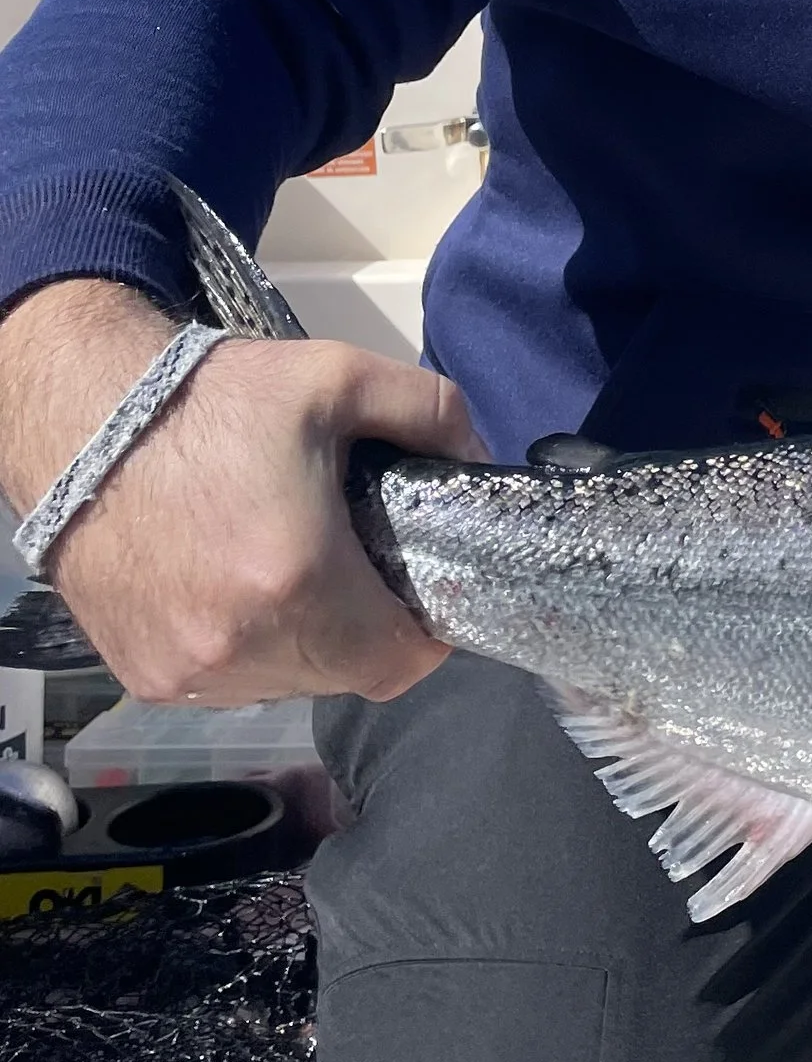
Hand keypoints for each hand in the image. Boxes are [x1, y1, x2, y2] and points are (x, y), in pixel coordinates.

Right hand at [0, 275, 483, 706]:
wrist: (83, 423)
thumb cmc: (214, 401)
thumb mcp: (339, 377)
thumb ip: (431, 413)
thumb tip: (477, 459)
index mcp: (300, 583)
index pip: (401, 662)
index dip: (423, 630)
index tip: (417, 587)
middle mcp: (243, 647)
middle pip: (346, 673)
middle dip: (365, 628)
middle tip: (355, 565)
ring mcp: (188, 673)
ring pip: (288, 684)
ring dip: (306, 642)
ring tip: (290, 569)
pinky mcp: (147, 678)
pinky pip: (229, 684)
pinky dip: (248, 648)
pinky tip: (235, 586)